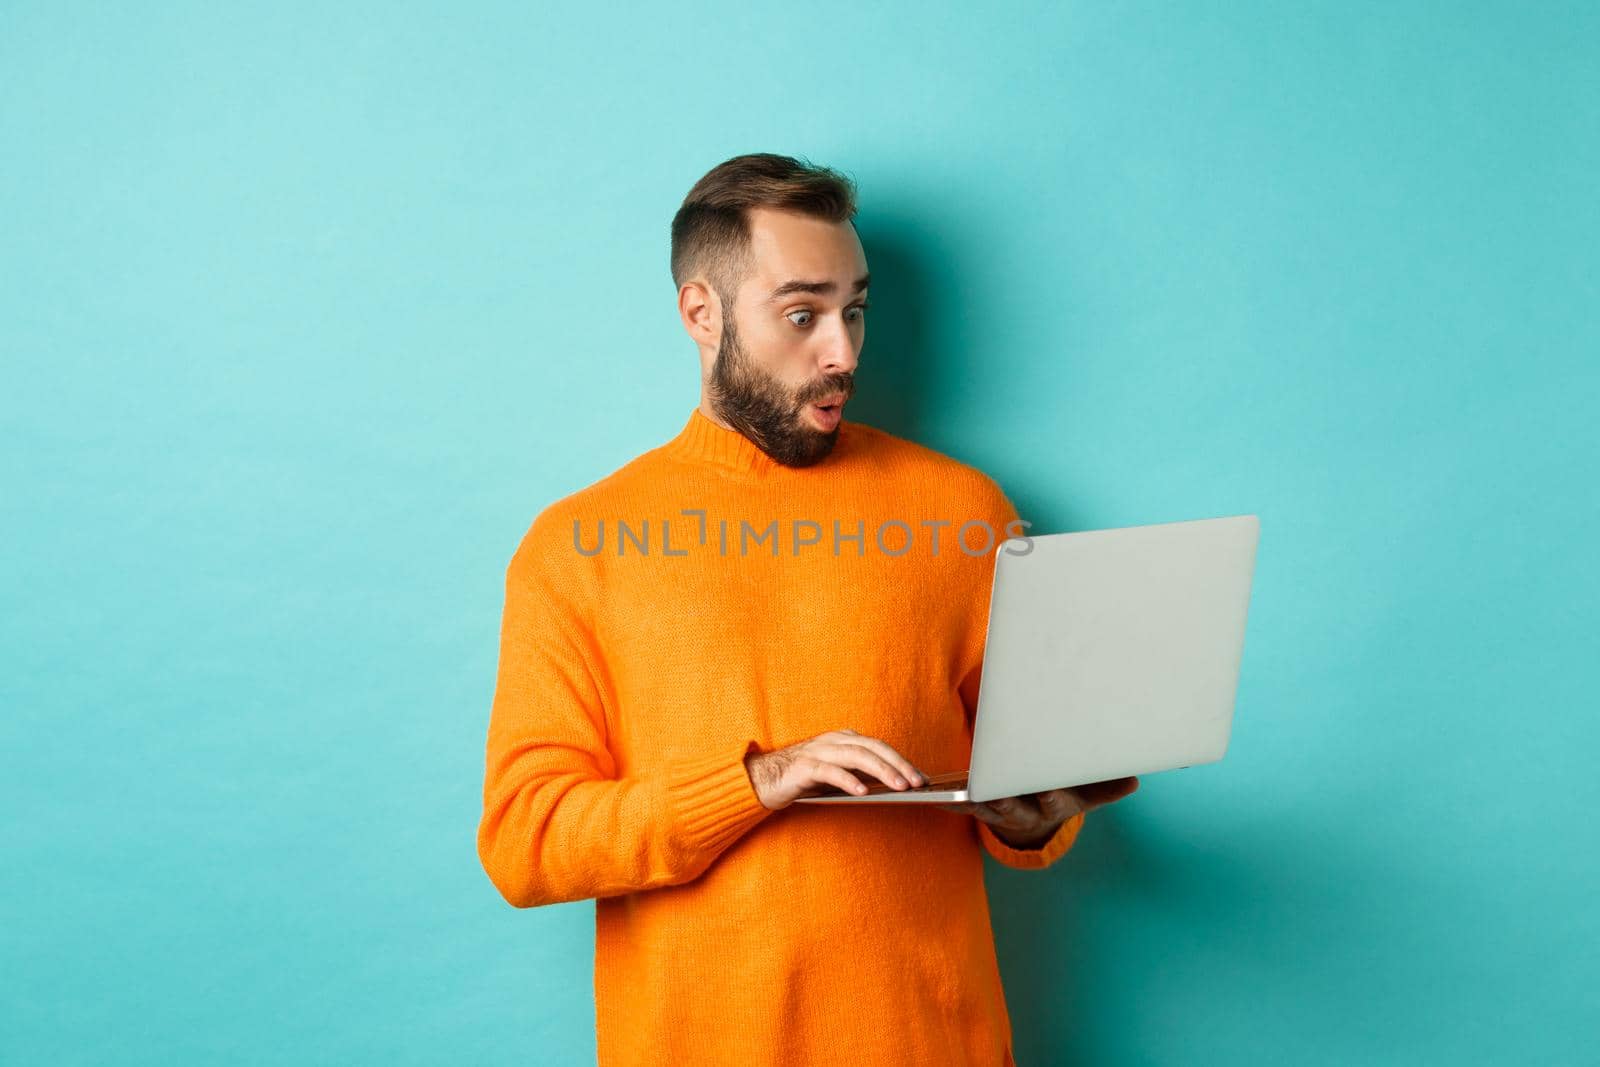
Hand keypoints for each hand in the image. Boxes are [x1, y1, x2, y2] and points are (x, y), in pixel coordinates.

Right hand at [744, 729, 927, 809]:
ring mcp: (818, 751)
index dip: (902, 761)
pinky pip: (829, 771)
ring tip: (898, 787)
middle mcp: (834, 740)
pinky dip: (848, 780)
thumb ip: (860, 774)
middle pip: (873, 747)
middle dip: (898, 764)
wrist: (762, 780)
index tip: (922, 778)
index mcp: (844, 739)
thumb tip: (893, 785)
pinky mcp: (804, 767)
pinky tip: (862, 792)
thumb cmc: (803, 779)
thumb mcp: (838, 775)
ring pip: (856, 755)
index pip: (880, 746)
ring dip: (881, 770)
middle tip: (917, 782)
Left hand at [936, 776, 1140, 848]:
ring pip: (983, 807)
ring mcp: (1000, 813)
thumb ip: (1106, 788)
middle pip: (1011, 805)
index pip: (1050, 799)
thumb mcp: (1086, 796)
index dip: (1048, 794)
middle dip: (1002, 797)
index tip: (1045, 787)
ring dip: (968, 801)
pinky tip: (932, 795)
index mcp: (1051, 804)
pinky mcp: (980, 810)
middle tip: (991, 788)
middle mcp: (1025, 812)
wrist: (1036, 821)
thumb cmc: (1062, 796)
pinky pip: (961, 808)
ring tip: (955, 791)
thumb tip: (1136, 781)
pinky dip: (947, 803)